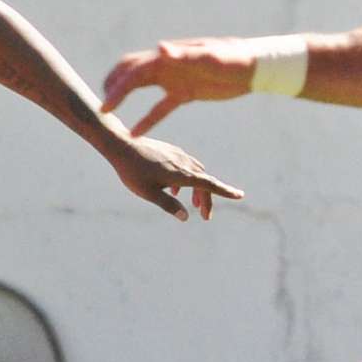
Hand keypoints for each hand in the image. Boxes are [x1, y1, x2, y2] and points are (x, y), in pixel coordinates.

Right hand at [99, 38, 258, 135]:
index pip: (135, 70)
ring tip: (108, 116)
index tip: (107, 104)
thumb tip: (160, 48)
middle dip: (113, 89)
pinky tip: (136, 134)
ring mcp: (174, 80)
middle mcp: (166, 66)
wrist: (252, 67)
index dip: (118, 86)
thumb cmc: (231, 58)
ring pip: (141, 89)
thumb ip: (184, 54)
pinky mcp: (184, 94)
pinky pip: (161, 108)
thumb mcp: (209, 56)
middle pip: (131, 76)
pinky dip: (148, 119)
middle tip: (100, 110)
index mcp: (168, 57)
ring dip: (124, 100)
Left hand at [111, 132, 244, 221]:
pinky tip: (174, 189)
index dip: (225, 191)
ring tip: (193, 204)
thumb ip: (168, 205)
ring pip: (196, 173)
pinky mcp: (170, 151)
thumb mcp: (149, 193)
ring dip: (198, 189)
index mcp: (181, 174)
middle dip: (207, 199)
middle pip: (204, 182)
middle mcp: (183, 163)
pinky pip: (186, 166)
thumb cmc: (132, 171)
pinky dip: (187, 179)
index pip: (209, 185)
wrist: (121, 144)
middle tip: (205, 216)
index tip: (240, 195)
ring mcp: (178, 155)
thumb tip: (186, 217)